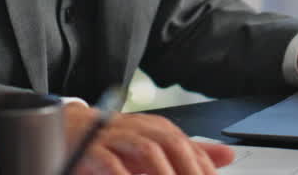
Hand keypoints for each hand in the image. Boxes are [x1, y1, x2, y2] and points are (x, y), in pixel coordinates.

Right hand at [62, 101, 234, 174]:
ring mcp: (114, 136)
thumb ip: (190, 154)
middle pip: (170, 143)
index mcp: (156, 128)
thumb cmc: (115, 144)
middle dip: (188, 170)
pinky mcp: (91, 149)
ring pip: (146, 150)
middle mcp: (137, 127)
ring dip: (163, 172)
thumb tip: (228, 156)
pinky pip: (110, 162)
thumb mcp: (155, 148)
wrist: (68, 131)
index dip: (202, 168)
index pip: (188, 146)